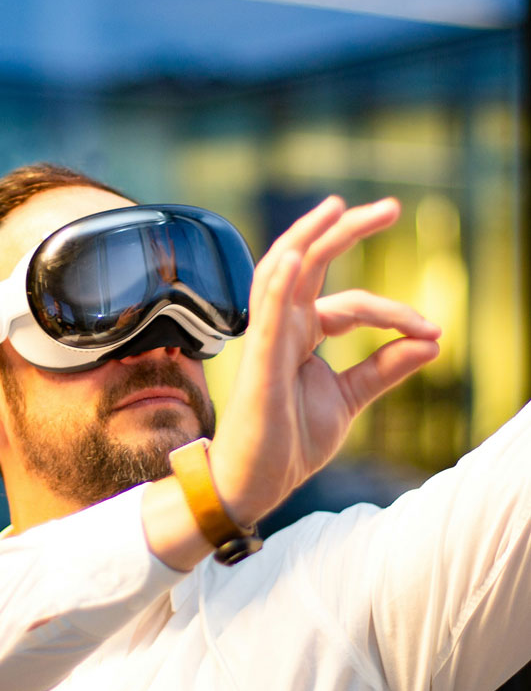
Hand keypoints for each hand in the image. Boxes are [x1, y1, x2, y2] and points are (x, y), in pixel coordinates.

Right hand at [208, 196, 440, 524]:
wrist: (256, 482)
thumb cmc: (290, 440)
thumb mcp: (349, 398)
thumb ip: (385, 368)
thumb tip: (433, 341)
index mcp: (303, 331)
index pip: (353, 304)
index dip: (395, 313)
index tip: (433, 330)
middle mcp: (284, 325)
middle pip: (312, 262)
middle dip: (347, 230)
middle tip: (390, 208)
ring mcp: (268, 338)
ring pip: (282, 271)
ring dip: (309, 236)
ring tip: (339, 209)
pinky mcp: (259, 362)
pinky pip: (267, 314)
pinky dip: (281, 282)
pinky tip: (298, 254)